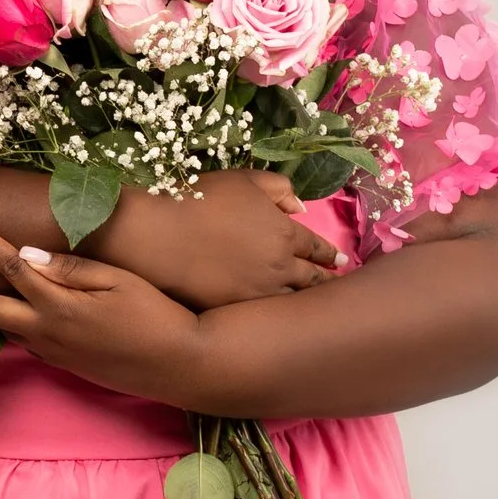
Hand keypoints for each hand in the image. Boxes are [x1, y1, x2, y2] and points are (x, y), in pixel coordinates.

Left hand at [0, 220, 208, 405]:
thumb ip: (69, 268)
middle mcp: (46, 331)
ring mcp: (50, 351)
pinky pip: (16, 342)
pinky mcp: (61, 362)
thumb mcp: (118, 281)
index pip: (11, 267)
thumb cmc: (156, 314)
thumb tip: (26, 255)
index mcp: (59, 305)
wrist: (178, 366)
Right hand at [99, 170, 341, 308]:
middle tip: (333, 285)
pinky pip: (263, 315)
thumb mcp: (244, 180)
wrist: (157, 235)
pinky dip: (276, 316)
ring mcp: (256, 293)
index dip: (329, 254)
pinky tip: (278, 318)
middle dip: (324, 280)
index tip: (340, 260)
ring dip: (303, 302)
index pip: (316, 247)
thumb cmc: (199, 199)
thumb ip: (278, 189)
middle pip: (310, 279)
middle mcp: (279, 267)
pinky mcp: (233, 310)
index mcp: (284, 233)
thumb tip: (300, 208)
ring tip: (311, 306)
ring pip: (291, 301)